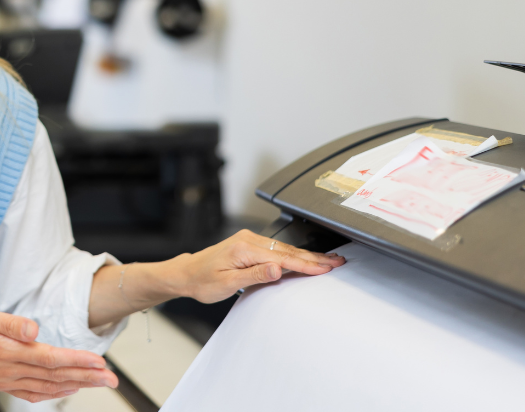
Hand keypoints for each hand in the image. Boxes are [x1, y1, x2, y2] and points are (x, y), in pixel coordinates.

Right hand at [0, 305, 118, 402]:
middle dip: (87, 377)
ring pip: (48, 386)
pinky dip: (54, 392)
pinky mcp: (1, 382)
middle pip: (55, 375)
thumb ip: (9, 323)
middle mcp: (8, 369)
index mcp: (5, 351)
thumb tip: (35, 329)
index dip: (77, 361)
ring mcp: (5, 379)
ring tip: (100, 382)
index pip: (50, 358)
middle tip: (113, 378)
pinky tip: (67, 389)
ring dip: (77, 385)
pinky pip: (32, 393)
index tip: (100, 361)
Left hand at [174, 229, 345, 303]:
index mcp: (244, 248)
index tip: (325, 268)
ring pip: (284, 249)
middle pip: (288, 251)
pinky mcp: (249, 244)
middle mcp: (248, 240)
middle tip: (337, 261)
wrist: (187, 273)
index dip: (306, 264)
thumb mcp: (227, 283)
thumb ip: (255, 276)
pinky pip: (277, 249)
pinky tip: (306, 259)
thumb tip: (277, 269)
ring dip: (307, 256)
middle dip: (314, 258)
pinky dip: (294, 255)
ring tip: (329, 260)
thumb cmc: (203, 280)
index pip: (283, 258)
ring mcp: (249, 240)